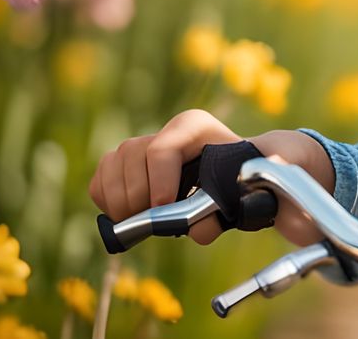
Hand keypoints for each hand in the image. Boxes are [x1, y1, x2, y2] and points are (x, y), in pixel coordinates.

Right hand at [88, 109, 334, 246]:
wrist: (250, 174)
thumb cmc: (254, 174)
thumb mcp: (255, 182)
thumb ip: (233, 204)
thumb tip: (199, 230)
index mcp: (197, 127)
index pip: (164, 147)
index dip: (159, 180)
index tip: (162, 207)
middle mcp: (168, 132)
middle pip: (132, 154)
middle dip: (136, 193)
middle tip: (150, 220)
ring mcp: (146, 146)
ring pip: (114, 162)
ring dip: (118, 197)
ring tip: (137, 221)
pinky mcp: (130, 166)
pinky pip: (102, 176)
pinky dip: (105, 196)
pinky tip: (123, 215)